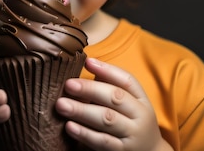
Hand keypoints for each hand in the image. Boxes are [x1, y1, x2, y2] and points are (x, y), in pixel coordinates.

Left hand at [55, 57, 172, 150]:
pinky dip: (84, 133)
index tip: (88, 62)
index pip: (127, 81)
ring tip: (61, 105)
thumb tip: (88, 67)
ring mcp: (131, 135)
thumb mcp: (129, 105)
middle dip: (90, 89)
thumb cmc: (130, 123)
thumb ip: (110, 88)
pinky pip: (102, 142)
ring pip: (107, 120)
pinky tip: (69, 126)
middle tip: (68, 84)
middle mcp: (140, 116)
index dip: (108, 70)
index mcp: (141, 100)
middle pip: (116, 97)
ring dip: (82, 111)